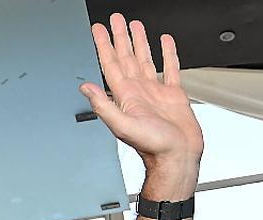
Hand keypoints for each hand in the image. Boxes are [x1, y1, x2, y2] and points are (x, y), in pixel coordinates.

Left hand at [80, 15, 202, 185]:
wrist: (177, 157)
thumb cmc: (153, 147)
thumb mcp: (123, 125)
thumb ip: (103, 105)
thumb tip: (85, 88)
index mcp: (126, 96)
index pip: (110, 64)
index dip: (103, 45)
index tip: (98, 29)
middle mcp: (139, 91)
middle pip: (126, 57)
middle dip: (120, 37)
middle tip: (115, 19)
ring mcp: (155, 92)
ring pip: (145, 59)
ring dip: (139, 42)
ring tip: (135, 26)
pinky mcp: (173, 95)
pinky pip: (169, 68)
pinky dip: (167, 53)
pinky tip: (164, 42)